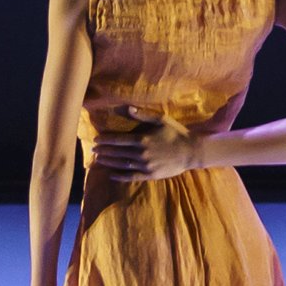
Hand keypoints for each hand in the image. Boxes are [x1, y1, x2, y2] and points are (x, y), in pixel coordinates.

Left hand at [89, 118, 204, 181]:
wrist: (192, 151)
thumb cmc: (176, 133)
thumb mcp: (161, 120)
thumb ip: (143, 115)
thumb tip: (127, 108)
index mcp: (142, 139)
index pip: (118, 140)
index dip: (105, 139)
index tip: (96, 139)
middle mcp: (141, 153)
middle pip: (117, 152)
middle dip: (104, 150)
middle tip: (93, 149)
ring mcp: (145, 165)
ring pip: (122, 164)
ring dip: (109, 162)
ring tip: (98, 159)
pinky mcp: (150, 175)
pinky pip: (132, 176)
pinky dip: (120, 176)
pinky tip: (111, 175)